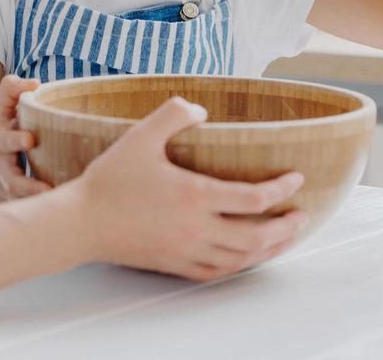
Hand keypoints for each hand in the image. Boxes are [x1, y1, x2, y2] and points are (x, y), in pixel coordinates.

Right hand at [68, 97, 307, 280]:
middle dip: (285, 228)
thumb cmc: (110, 179)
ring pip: (240, 259)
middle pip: (256, 236)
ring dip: (269, 249)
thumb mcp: (142, 135)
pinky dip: (238, 266)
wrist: (79, 223)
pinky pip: (215, 272)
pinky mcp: (173, 264)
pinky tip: (245, 258)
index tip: (296, 179)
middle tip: (303, 214)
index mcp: (195, 196)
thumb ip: (175, 114)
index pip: (254, 198)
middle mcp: (196, 228)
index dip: (282, 190)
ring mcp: (186, 250)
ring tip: (285, 238)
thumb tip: (203, 110)